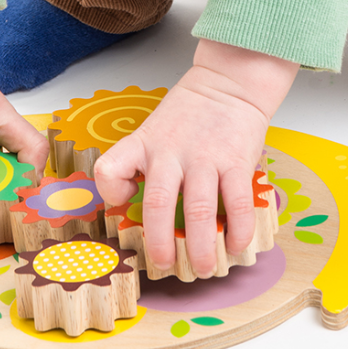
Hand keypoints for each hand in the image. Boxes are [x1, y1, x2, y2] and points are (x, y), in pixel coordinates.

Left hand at [93, 40, 297, 276]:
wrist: (228, 81)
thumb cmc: (190, 111)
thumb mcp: (155, 128)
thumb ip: (145, 161)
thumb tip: (140, 202)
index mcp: (145, 144)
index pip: (110, 168)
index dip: (110, 191)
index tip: (123, 201)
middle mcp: (170, 153)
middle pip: (157, 204)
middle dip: (161, 243)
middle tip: (165, 263)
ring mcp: (204, 158)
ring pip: (199, 211)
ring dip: (201, 247)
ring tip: (203, 267)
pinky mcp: (236, 161)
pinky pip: (238, 204)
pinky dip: (238, 231)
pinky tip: (236, 244)